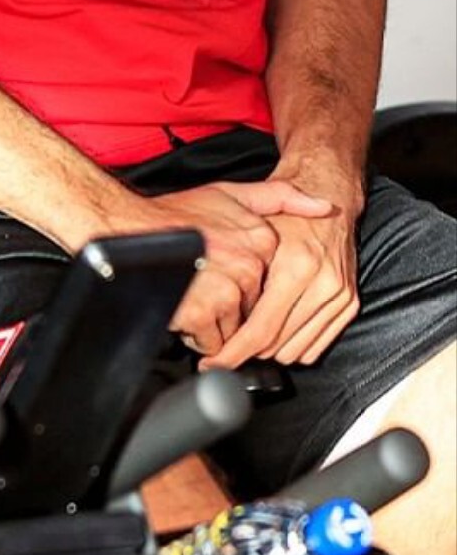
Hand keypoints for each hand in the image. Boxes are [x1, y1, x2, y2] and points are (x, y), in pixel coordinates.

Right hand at [122, 177, 332, 357]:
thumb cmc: (174, 214)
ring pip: (234, 330)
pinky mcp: (203, 311)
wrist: (129, 226)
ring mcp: (227, 290)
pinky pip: (211, 342)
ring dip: (213, 325)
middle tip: (204, 287)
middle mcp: (250, 266)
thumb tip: (325, 206)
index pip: (271, 286)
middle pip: (253, 310)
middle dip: (229, 310)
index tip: (229, 282)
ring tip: (192, 296)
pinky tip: (183, 307)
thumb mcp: (232, 192)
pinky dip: (196, 335)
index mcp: (262, 241)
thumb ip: (281, 196)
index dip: (248, 290)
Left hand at [201, 152, 362, 369]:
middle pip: (278, 346)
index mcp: (295, 266)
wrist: (328, 191)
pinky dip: (293, 346)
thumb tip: (205, 301)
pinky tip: (274, 334)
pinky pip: (318, 345)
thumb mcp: (249, 226)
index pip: (261, 330)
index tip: (214, 363)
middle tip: (223, 353)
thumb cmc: (284, 211)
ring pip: (297, 350)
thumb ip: (232, 262)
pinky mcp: (349, 302)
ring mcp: (339, 295)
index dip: (233, 353)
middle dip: (247, 354)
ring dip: (270, 351)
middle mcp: (322, 283)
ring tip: (247, 340)